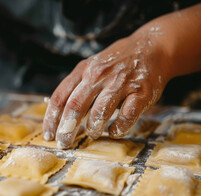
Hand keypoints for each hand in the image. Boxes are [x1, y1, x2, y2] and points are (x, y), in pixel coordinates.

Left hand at [43, 34, 169, 148]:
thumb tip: (59, 114)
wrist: (153, 46)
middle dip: (66, 130)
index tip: (48, 135)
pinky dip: (118, 129)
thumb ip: (76, 85)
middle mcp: (99, 75)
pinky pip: (126, 117)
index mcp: (83, 70)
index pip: (60, 97)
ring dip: (93, 129)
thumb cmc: (117, 62)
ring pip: (99, 113)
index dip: (51, 119)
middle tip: (64, 143)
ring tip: (92, 134)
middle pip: (75, 106)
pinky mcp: (141, 92)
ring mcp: (120, 83)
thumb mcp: (92, 66)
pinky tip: (114, 131)